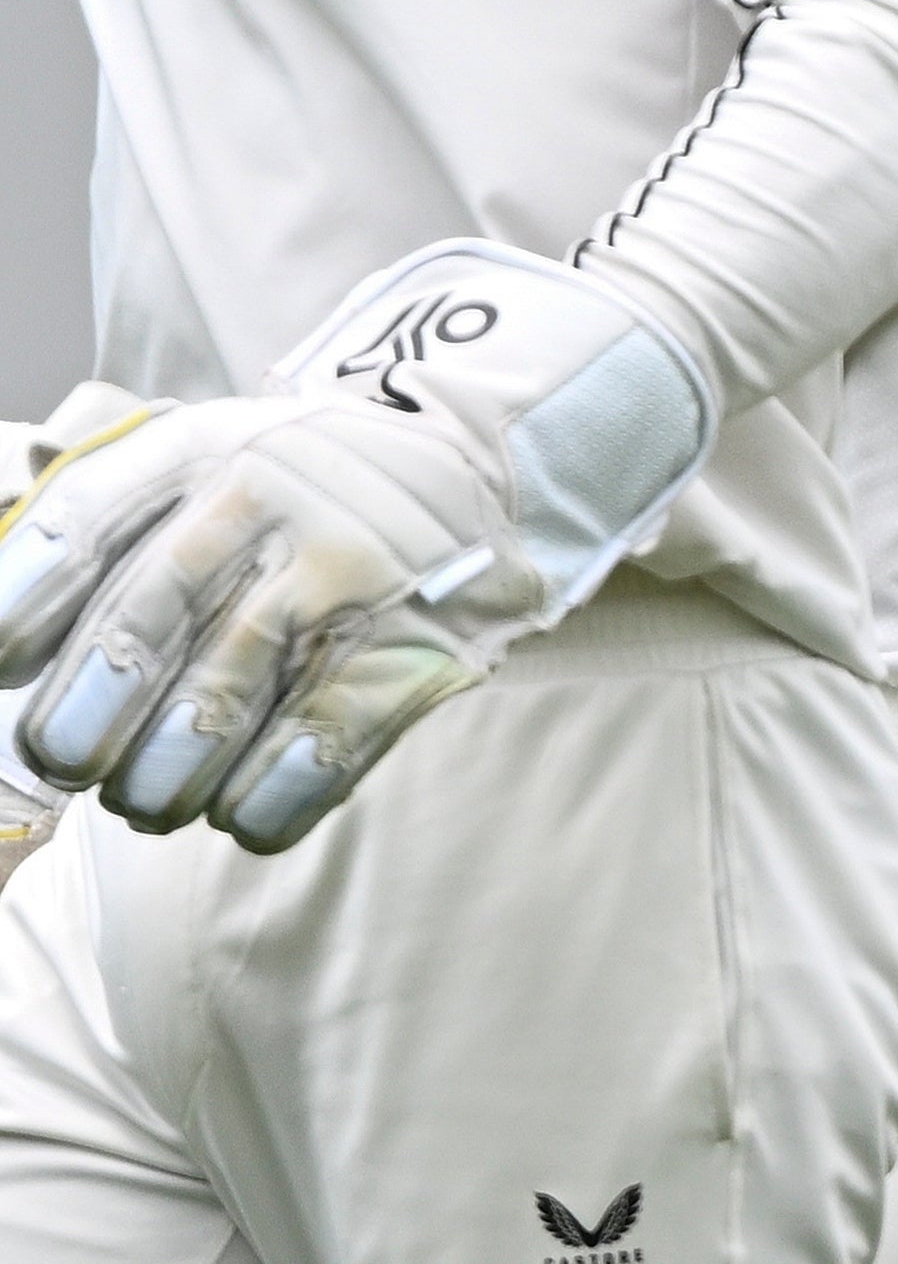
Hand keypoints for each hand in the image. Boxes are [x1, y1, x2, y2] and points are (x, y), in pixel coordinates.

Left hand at [0, 245, 710, 854]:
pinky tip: (246, 817)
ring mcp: (347, 565)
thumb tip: (14, 654)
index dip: (22, 605)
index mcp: (201, 447)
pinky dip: (271, 795)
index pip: (81, 522)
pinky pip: (322, 738)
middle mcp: (267, 495)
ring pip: (220, 699)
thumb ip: (119, 527)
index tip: (1, 669)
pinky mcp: (416, 634)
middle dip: (87, 721)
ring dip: (167, 777)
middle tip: (75, 765)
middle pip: (141, 626)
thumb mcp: (214, 457)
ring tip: (153, 803)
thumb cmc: (308, 481)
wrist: (483, 448)